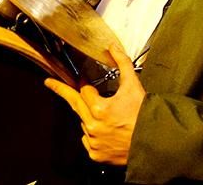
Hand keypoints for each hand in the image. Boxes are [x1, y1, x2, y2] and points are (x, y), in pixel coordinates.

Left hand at [46, 44, 144, 164]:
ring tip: (108, 115)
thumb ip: (122, 63)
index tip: (82, 77)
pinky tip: (106, 130)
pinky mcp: (96, 154)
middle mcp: (93, 126)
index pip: (84, 90)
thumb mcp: (133, 85)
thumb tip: (112, 48)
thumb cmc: (143, 115)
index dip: (84, 82)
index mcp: (99, 109)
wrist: (153, 141)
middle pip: (75, 104)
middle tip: (50, 83)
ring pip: (84, 122)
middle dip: (62, 91)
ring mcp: (93, 141)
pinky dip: (93, 134)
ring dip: (89, 115)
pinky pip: (88, 140)